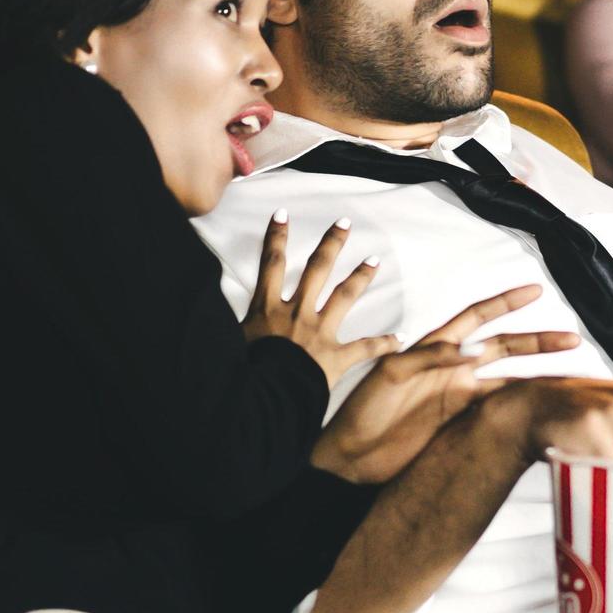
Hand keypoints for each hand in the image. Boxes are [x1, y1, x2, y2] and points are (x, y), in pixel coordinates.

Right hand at [241, 213, 395, 383]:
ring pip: (344, 297)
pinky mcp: (336, 357)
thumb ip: (234, 323)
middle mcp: (296, 314)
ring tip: (375, 260)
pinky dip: (384, 344)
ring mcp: (319, 333)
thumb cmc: (243, 372)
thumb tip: (211, 310)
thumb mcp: (230, 341)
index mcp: (268, 310)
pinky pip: (364, 348)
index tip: (283, 215)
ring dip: (360, 277)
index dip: (276, 238)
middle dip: (331, 244)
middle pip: (317, 270)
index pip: (272, 265)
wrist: (264, 397)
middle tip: (345, 224)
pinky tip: (401, 338)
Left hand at [312, 286, 580, 483]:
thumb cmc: (362, 409)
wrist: (350, 456)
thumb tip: (474, 350)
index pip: (478, 318)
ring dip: (538, 376)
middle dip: (537, 342)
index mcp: (435, 348)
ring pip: (508, 380)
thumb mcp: (392, 373)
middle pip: (504, 348)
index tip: (535, 290)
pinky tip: (542, 408)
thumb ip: (430, 358)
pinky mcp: (461, 424)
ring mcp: (460, 398)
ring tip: (572, 375)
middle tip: (572, 338)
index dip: (506, 303)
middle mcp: (453, 370)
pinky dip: (521, 407)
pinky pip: (498, 410)